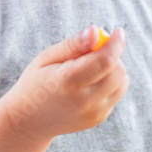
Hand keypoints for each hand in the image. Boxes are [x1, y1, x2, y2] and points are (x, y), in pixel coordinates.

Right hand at [2, 26, 128, 143]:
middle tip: (94, 51)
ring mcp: (93, 113)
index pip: (105, 61)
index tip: (118, 31)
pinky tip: (90, 83)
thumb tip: (96, 31)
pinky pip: (116, 94)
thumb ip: (73, 44)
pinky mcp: (98, 118)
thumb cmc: (37, 81)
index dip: (116, 44)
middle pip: (118, 71)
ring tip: (91, 68)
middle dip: (113, 55)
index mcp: (67, 81)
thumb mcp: (47, 57)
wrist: (29, 120)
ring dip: (114, 69)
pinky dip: (110, 83)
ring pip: (122, 82)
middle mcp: (83, 101)